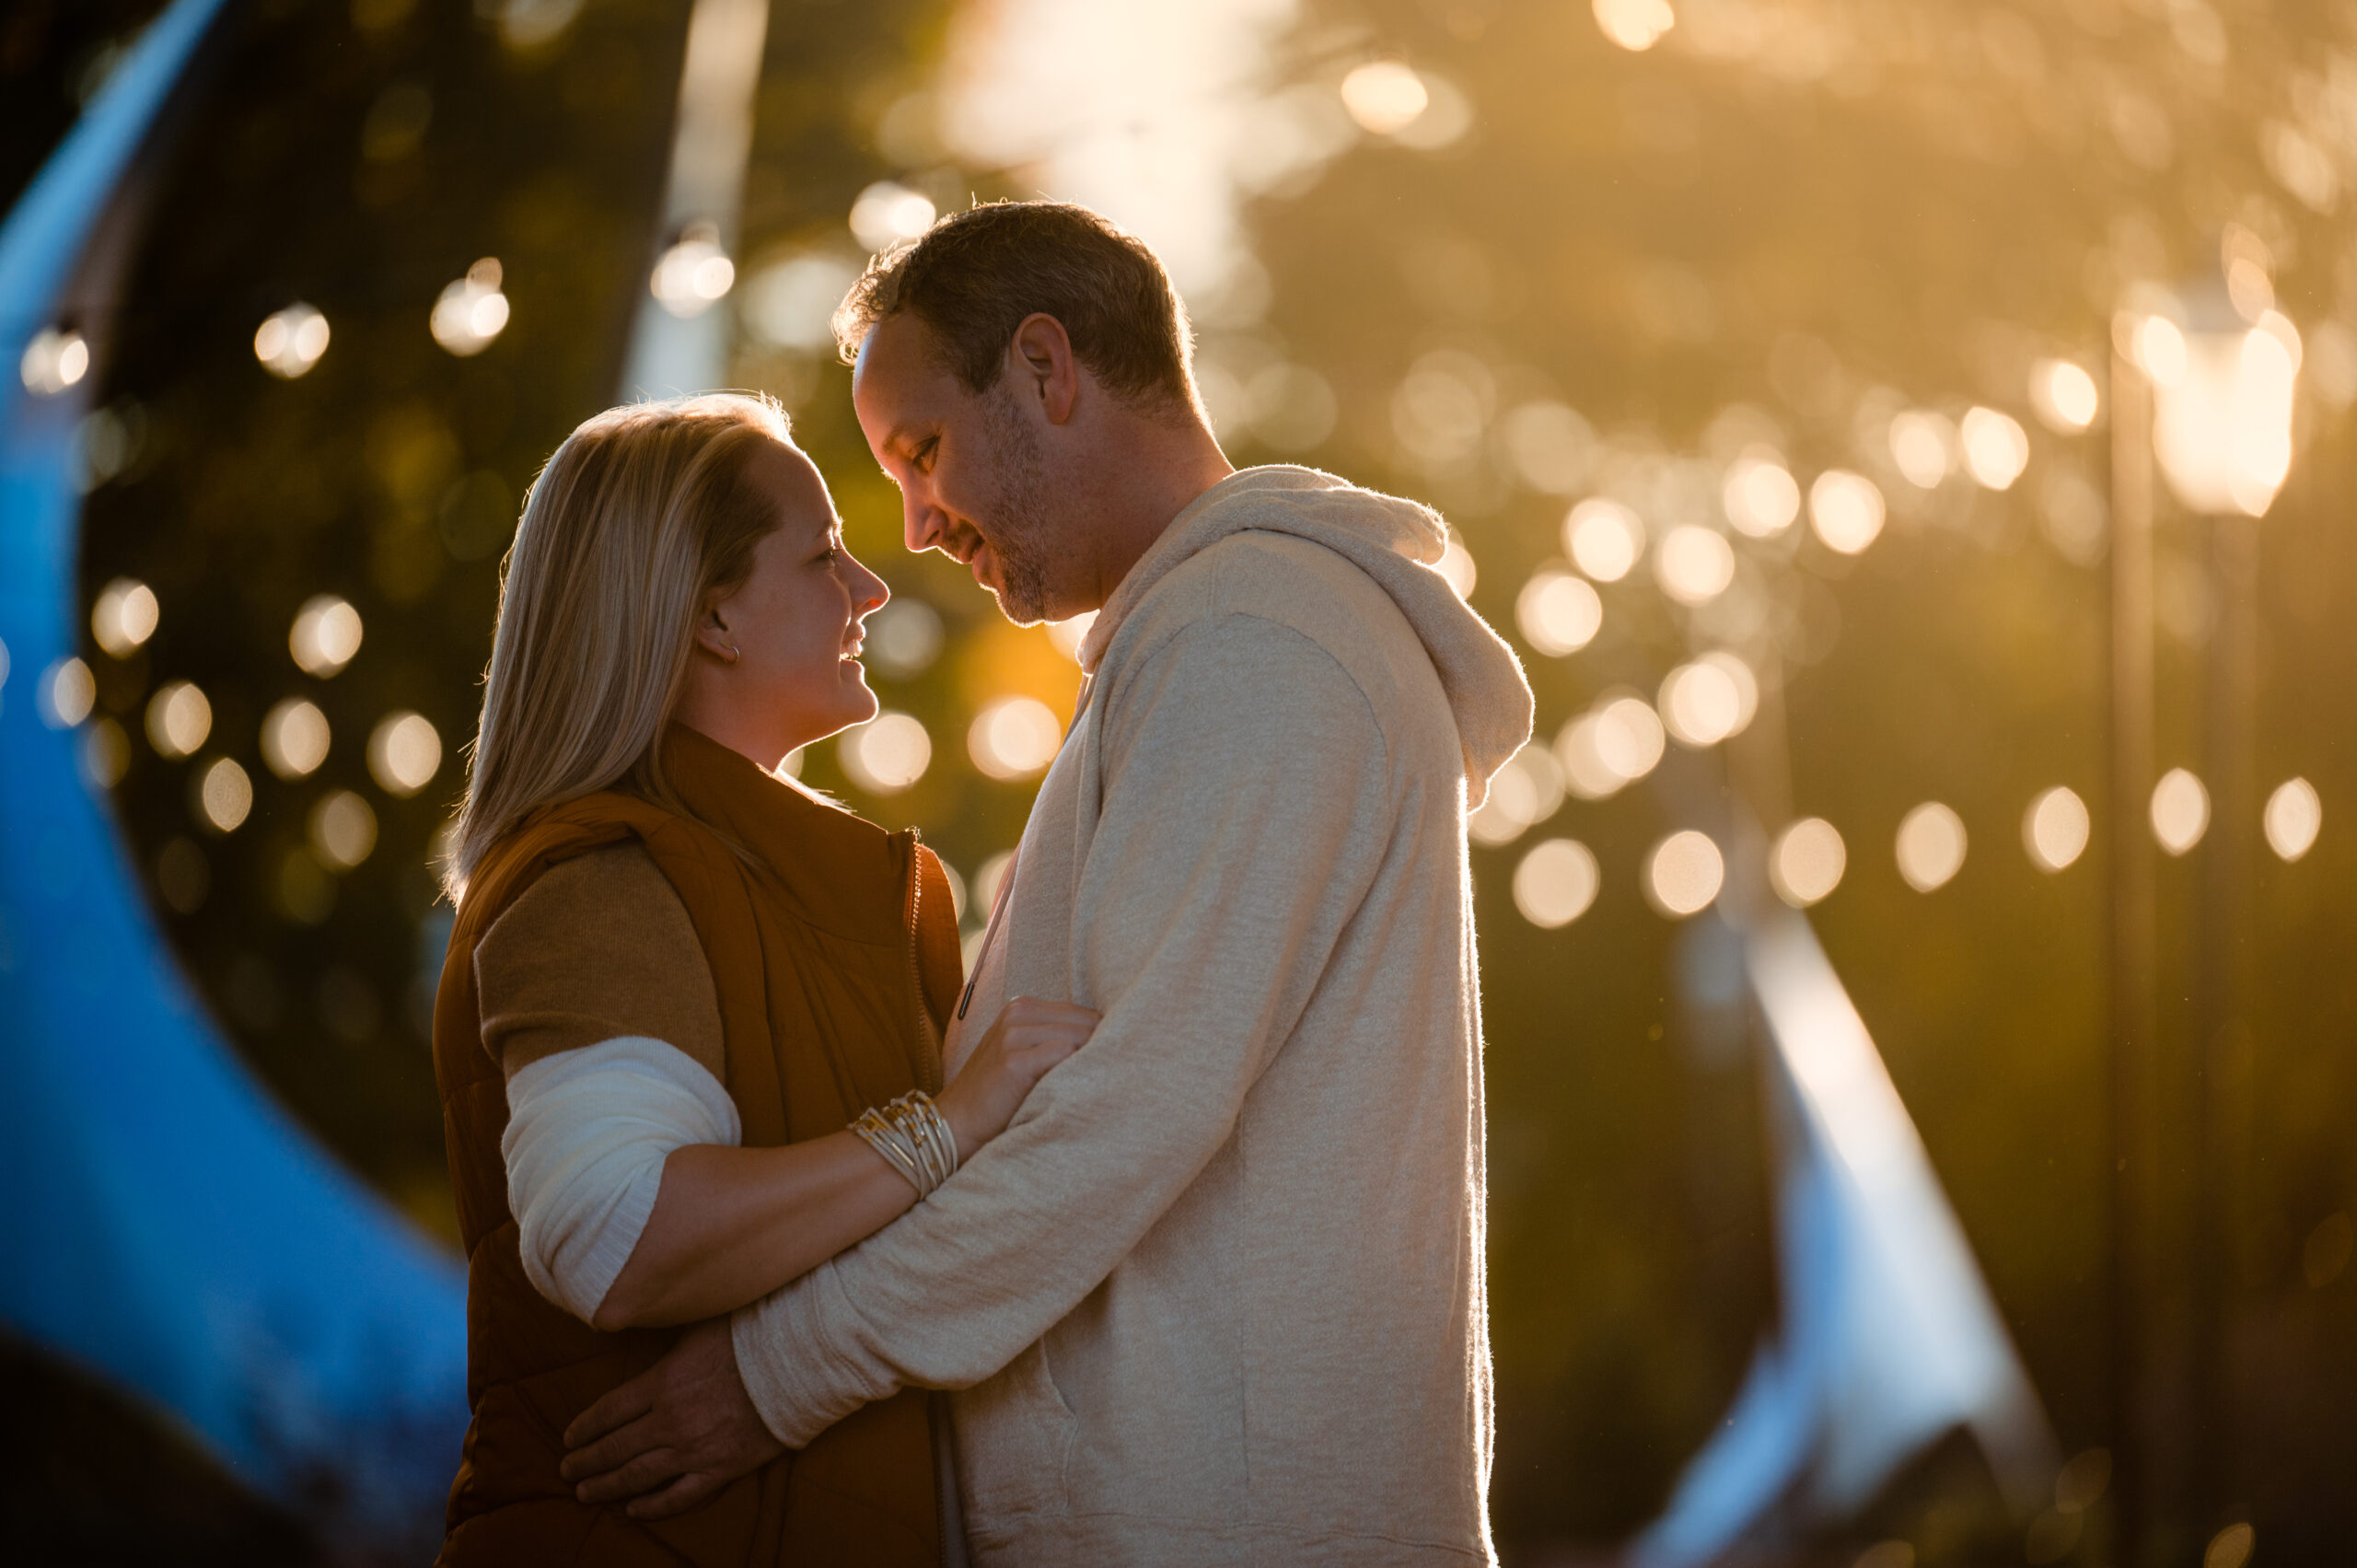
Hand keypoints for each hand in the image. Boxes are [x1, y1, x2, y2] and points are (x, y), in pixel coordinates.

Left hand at [559, 1318, 782, 1518]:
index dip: (584, 1427)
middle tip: (567, 1471)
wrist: (800, 1364)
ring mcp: (693, 1449)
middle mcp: (669, 1420)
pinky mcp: (721, 1469)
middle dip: (586, 1462)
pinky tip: (634, 1509)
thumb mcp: (700, 1324)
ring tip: (586, 1493)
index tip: (568, 1438)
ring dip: (607, 1487)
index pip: (609, 1411)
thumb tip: (646, 1322)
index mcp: (661, 1382)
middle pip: (615, 1448)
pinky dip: (654, 1506)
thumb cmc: (753, 1335)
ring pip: (637, 1476)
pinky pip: (679, 1497)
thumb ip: (669, 1335)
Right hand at [934, 995, 1096, 1155]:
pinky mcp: (1013, 1061)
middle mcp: (1017, 1013)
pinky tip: (1075, 1091)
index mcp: (1022, 1006)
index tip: (1112, 1062)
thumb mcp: (1023, 1052)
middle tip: (1109, 1076)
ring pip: (1080, 1036)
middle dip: (1104, 1047)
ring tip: (1092, 1086)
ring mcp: (1013, 1034)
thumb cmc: (998, 1093)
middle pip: (1087, 1021)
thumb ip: (1055, 1039)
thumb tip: (1112, 1039)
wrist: (955, 1123)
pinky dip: (1076, 1072)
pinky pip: (1064, 1054)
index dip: (1103, 1038)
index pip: (1084, 1012)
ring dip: (1091, 1062)